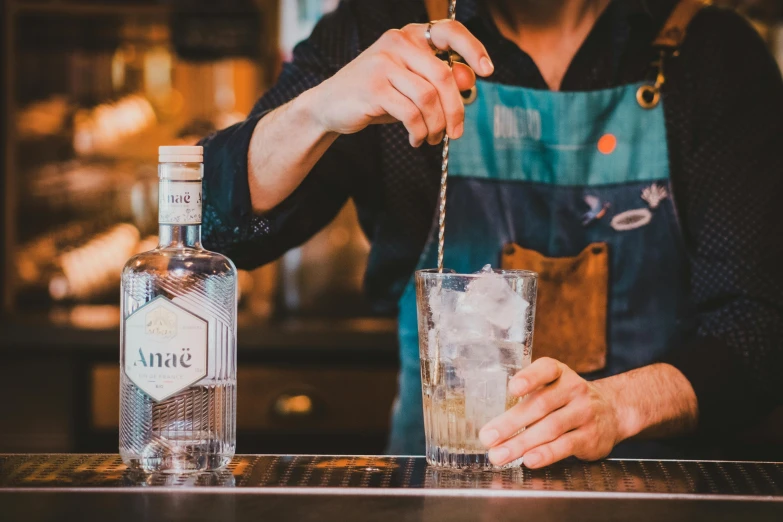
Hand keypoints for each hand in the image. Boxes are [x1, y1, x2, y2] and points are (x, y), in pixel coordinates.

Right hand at [303, 20, 493, 146]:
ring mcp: (383, 64)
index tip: (488, 72)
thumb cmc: (377, 95)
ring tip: (432, 139)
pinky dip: (419, 132)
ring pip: (428, 98)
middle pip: (443, 76)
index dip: (473, 49)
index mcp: (409, 36)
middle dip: (455, 110)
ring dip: (436, 125)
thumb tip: (470, 81)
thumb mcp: (411, 85)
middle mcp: (396, 43)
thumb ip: (439, 80)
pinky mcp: (373, 88)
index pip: (449, 31)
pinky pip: (410, 113)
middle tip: (456, 133)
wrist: (330, 106)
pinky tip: (416, 140)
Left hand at [478, 357, 624, 468]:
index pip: (546, 369)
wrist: (613, 411)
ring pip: (550, 428)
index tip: (513, 387)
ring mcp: (584, 413)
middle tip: (488, 437)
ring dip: (521, 443)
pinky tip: (529, 460)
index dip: (530, 378)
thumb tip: (494, 425)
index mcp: (560, 373)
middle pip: (540, 405)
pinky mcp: (590, 437)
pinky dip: (546, 454)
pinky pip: (565, 446)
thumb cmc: (569, 400)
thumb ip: (529, 398)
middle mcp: (573, 390)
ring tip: (500, 454)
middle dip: (510, 423)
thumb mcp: (554, 387)